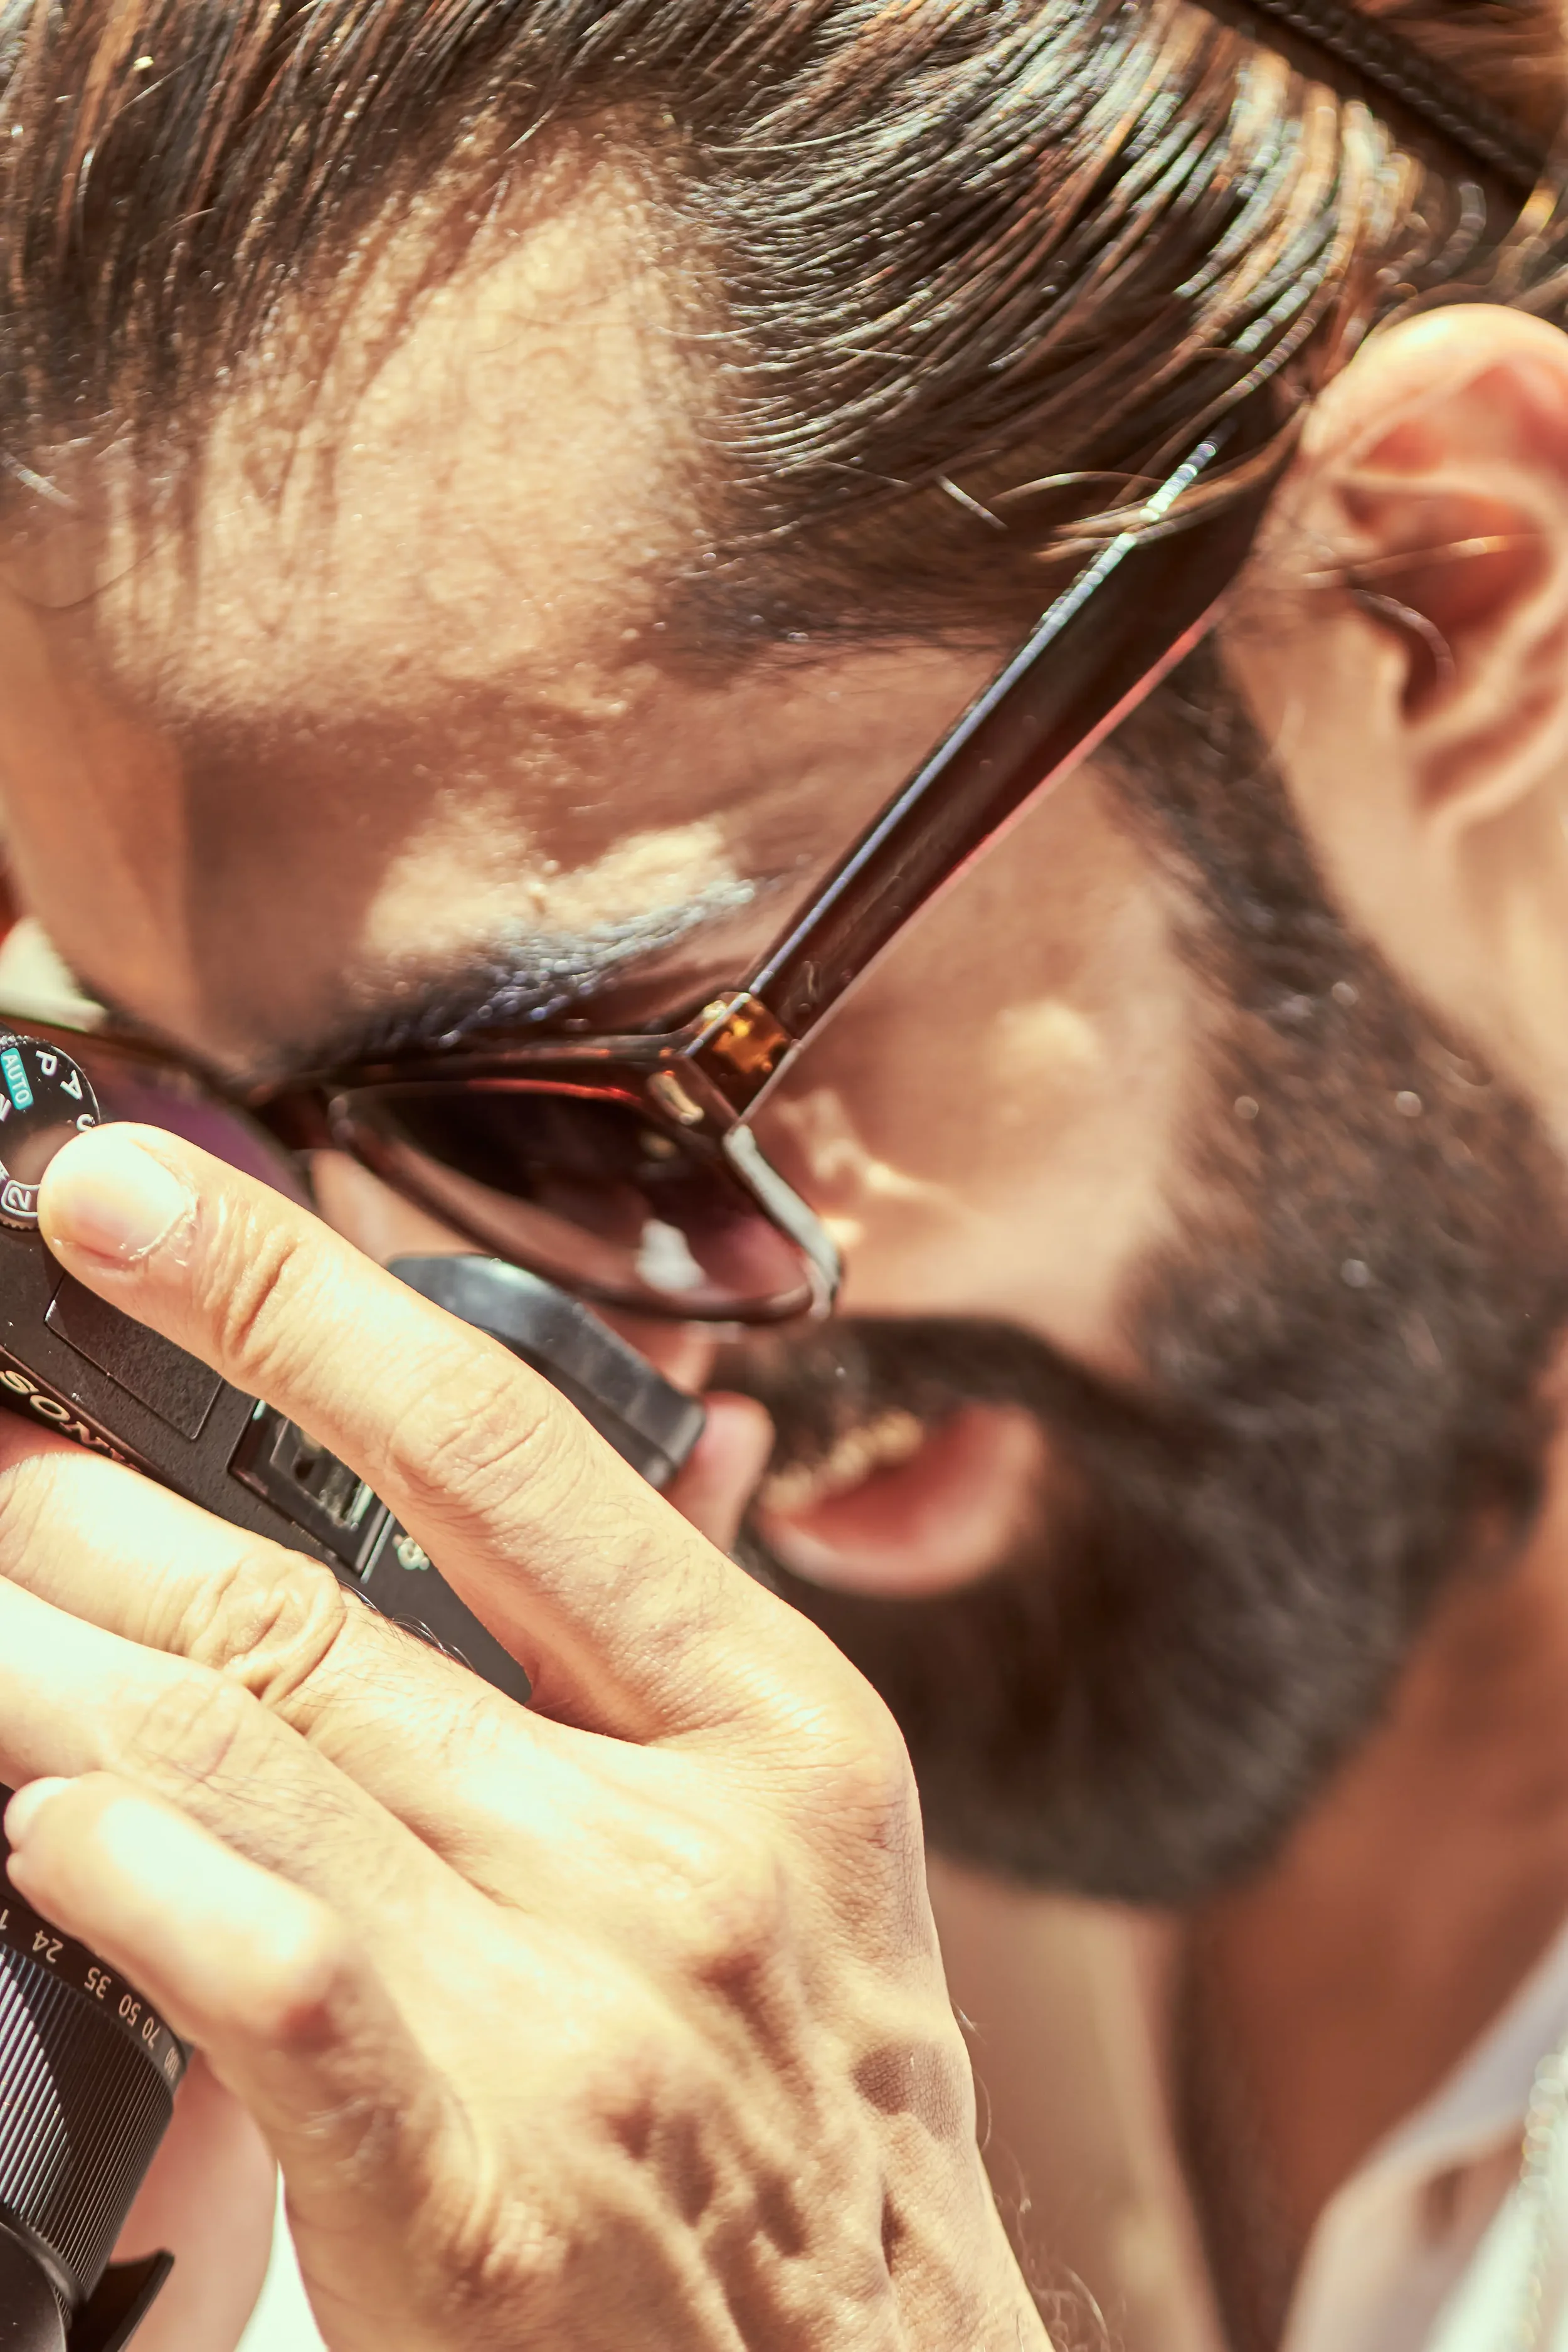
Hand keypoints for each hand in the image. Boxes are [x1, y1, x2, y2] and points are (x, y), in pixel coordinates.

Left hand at [0, 1125, 1044, 2351]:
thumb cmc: (817, 2117)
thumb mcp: (804, 1849)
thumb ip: (662, 1658)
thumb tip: (566, 1452)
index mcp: (775, 1725)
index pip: (499, 1448)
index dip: (290, 1303)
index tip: (123, 1204)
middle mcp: (678, 1846)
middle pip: (309, 1610)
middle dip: (90, 1511)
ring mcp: (580, 2013)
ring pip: (234, 1756)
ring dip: (44, 1660)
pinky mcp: (472, 2197)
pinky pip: (259, 1971)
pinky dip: (119, 1869)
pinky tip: (41, 1822)